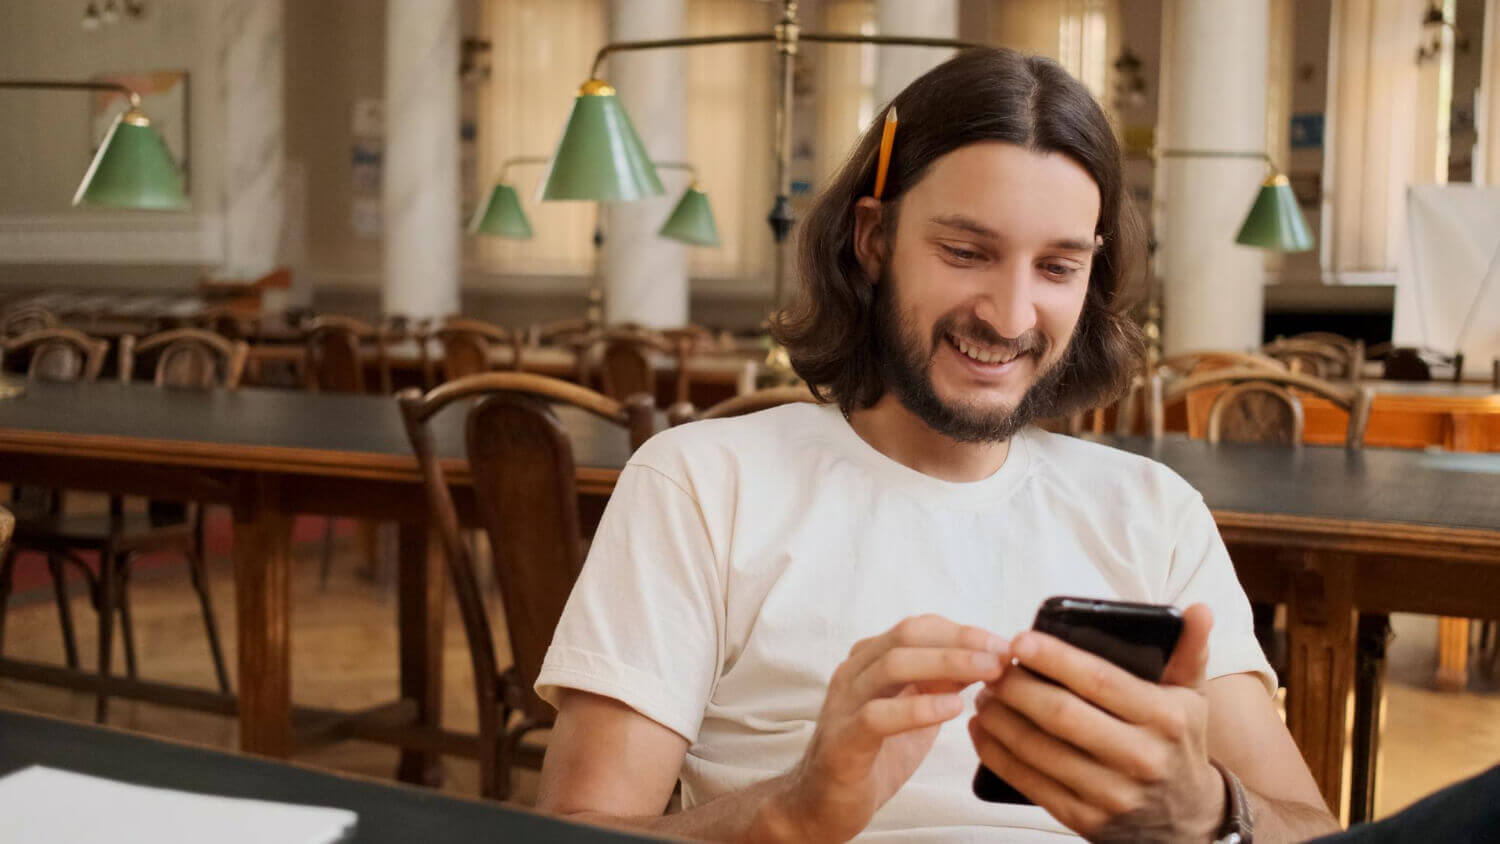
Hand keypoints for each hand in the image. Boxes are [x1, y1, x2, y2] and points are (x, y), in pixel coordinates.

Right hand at [757, 614, 1008, 842]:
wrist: (820, 803)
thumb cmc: (872, 755)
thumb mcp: (913, 713)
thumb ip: (938, 685)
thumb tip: (983, 660)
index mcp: (870, 661)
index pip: (919, 627)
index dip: (963, 631)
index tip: (1003, 644)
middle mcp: (854, 673)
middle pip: (908, 636)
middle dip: (961, 641)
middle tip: (1002, 654)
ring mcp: (844, 703)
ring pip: (893, 666)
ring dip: (948, 664)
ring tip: (989, 674)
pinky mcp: (842, 741)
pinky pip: (877, 715)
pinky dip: (919, 708)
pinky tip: (953, 708)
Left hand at [968, 603, 1225, 842]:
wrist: (1190, 819)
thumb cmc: (1177, 742)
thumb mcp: (1192, 696)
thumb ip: (1189, 650)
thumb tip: (1199, 609)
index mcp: (1165, 718)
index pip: (1100, 681)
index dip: (1055, 658)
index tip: (1019, 640)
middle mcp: (1141, 758)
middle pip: (1062, 715)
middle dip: (1017, 687)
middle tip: (992, 668)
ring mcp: (1112, 794)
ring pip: (1039, 750)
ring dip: (1000, 719)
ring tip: (983, 694)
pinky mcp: (1086, 820)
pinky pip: (1030, 784)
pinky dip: (997, 754)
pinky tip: (982, 731)